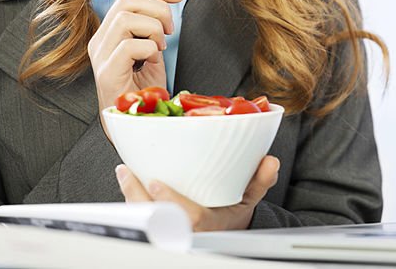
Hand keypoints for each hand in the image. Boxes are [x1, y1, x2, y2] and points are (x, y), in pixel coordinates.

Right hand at [88, 0, 182, 132]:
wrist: (135, 120)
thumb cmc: (144, 87)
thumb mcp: (152, 46)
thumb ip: (153, 24)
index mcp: (110, 29)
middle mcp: (100, 39)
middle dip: (158, 7)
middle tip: (171, 29)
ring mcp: (101, 55)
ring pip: (124, 17)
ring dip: (153, 27)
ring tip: (161, 45)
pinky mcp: (106, 73)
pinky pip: (129, 46)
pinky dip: (148, 47)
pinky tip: (153, 59)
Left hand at [114, 156, 280, 230]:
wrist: (224, 234)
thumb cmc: (232, 214)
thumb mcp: (250, 199)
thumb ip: (260, 180)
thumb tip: (270, 161)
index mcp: (208, 225)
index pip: (188, 219)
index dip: (170, 202)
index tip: (155, 183)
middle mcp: (186, 233)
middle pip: (156, 220)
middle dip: (137, 197)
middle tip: (127, 172)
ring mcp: (170, 234)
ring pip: (144, 221)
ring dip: (130, 197)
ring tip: (125, 172)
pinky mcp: (158, 230)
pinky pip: (141, 219)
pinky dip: (132, 201)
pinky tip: (128, 182)